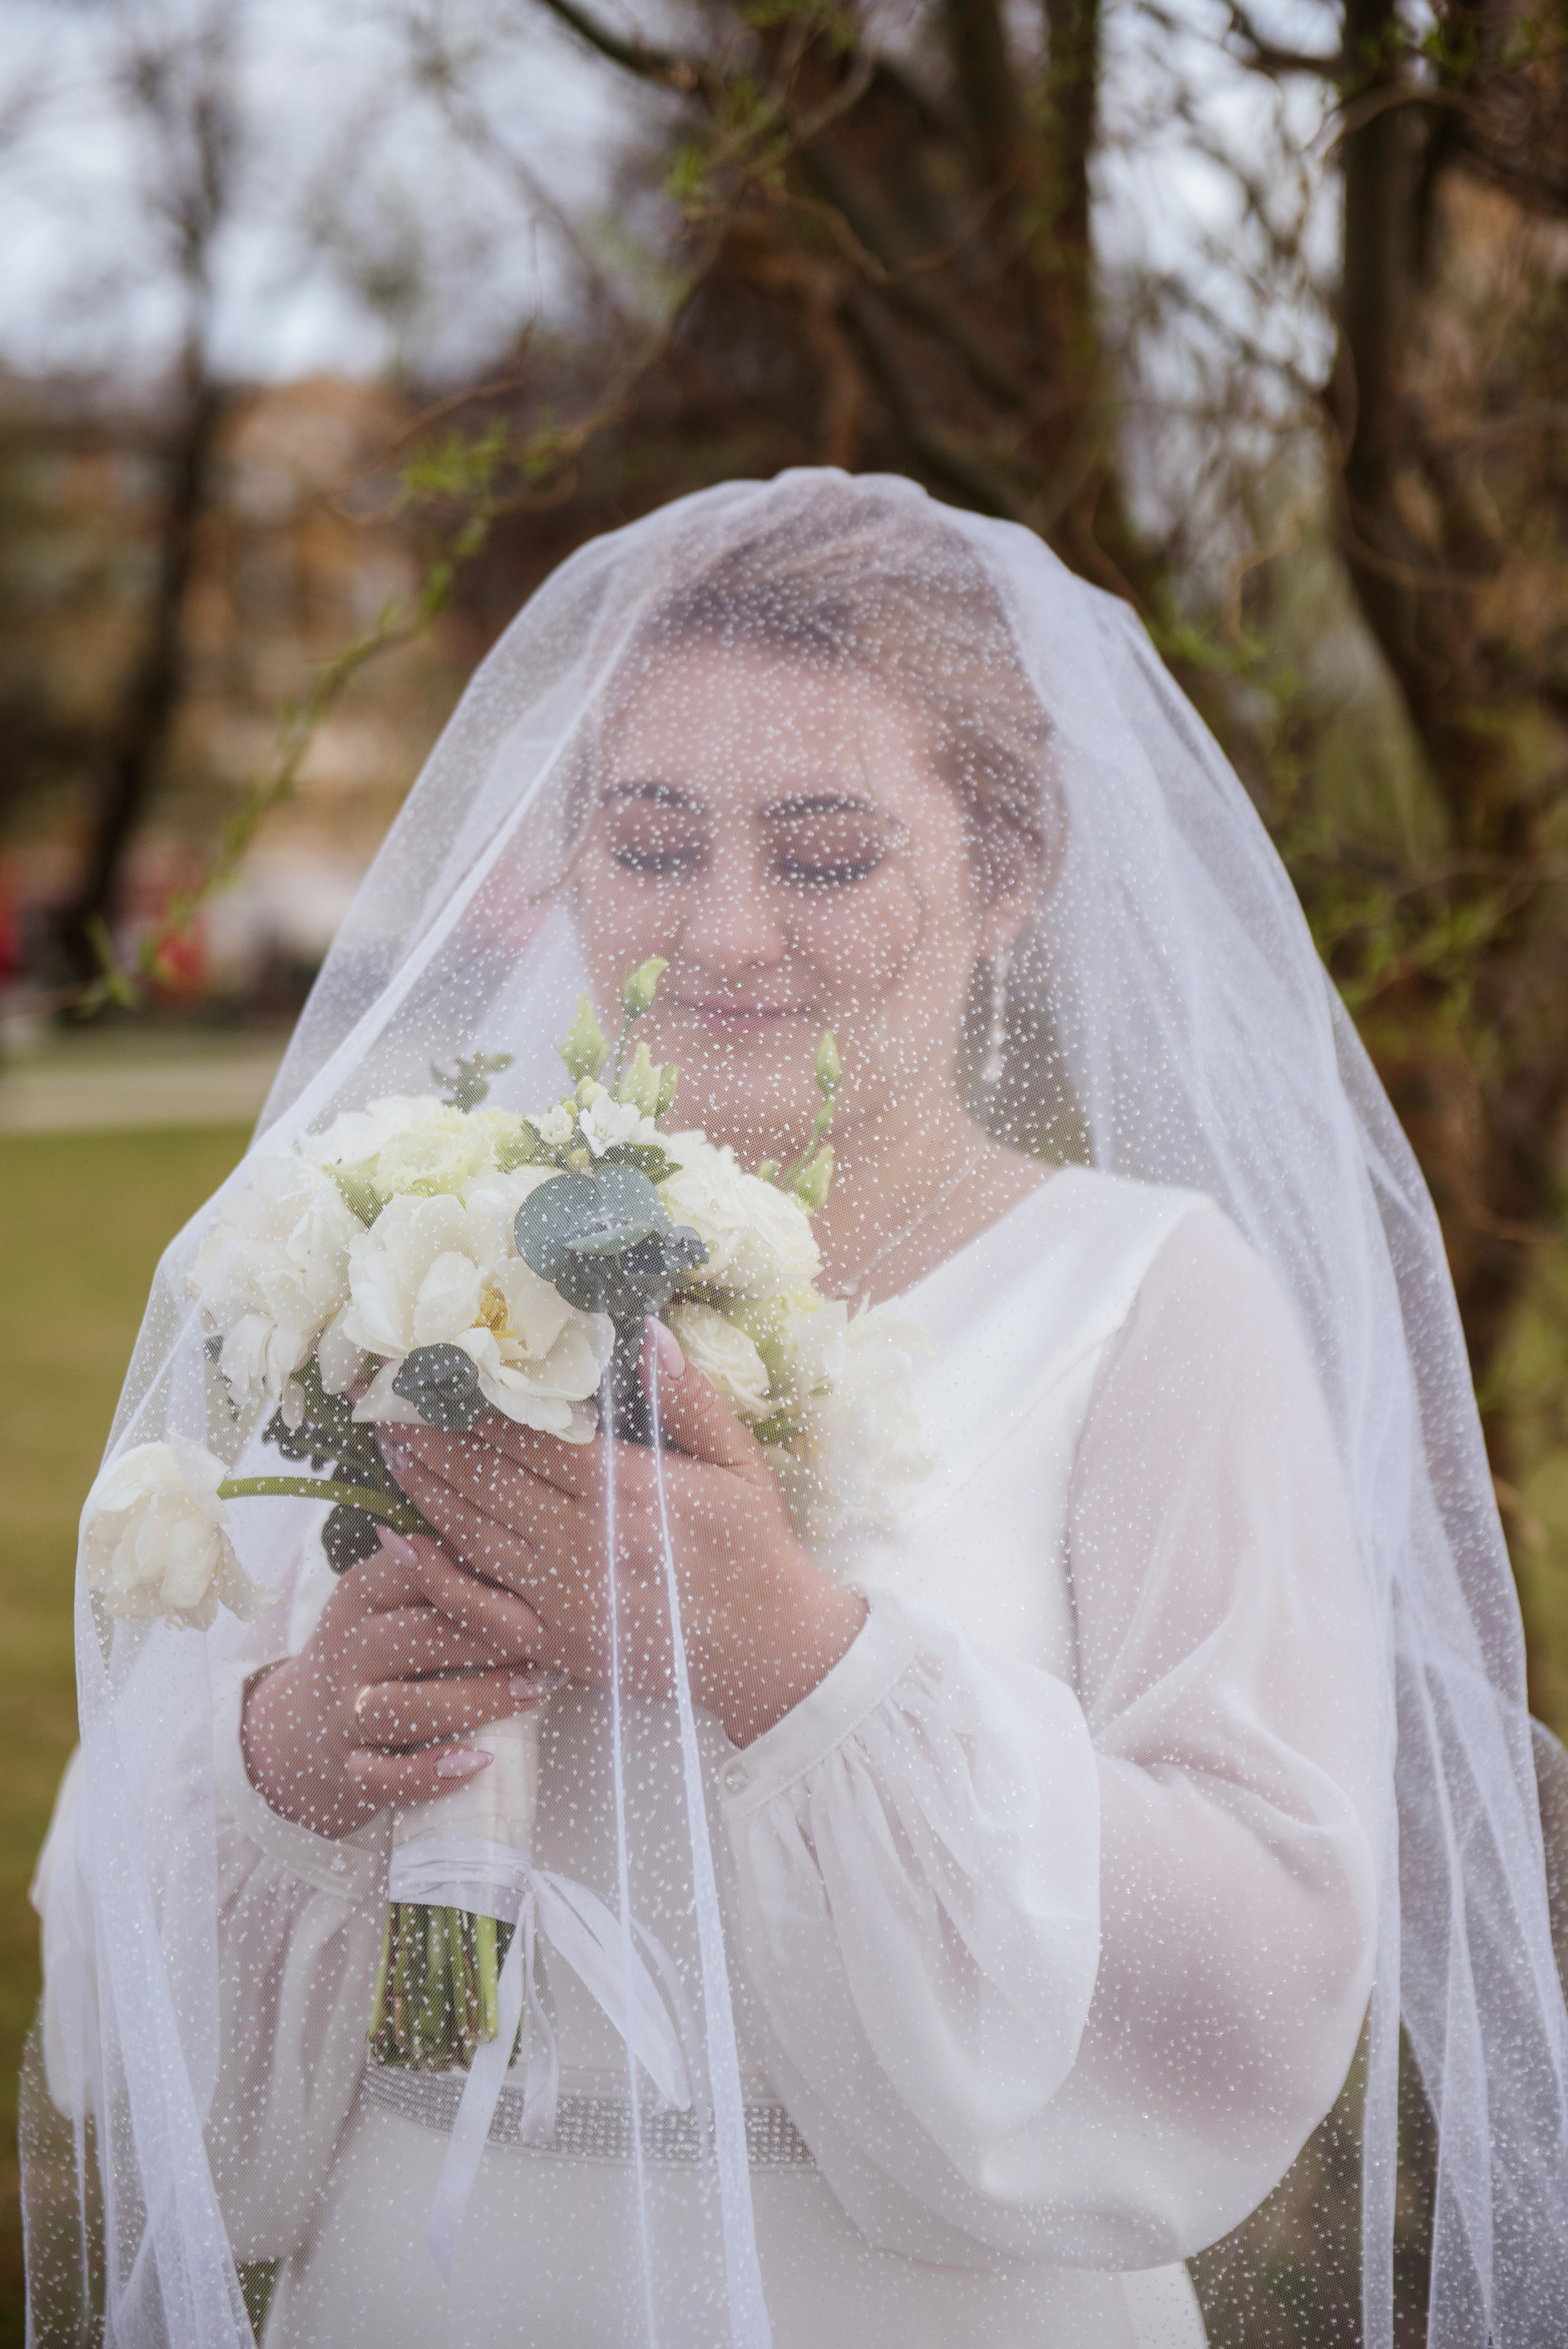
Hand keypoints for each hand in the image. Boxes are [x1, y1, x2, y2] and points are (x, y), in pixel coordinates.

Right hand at [240, 1535, 559, 1838]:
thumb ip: (441, 1572)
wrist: (302, 1725)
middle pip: (420, 1637)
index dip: (479, 1575)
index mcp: (360, 1595)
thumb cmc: (375, 1648)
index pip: (416, 1570)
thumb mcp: (389, 1598)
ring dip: (475, 1700)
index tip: (534, 1580)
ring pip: (404, 1708)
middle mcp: (347, 1649)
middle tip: (548, 1641)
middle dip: (490, 1638)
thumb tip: (523, 1545)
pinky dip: (429, 1774)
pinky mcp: (349, 1768)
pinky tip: (479, 1761)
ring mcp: (344, 1713)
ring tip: (532, 1691)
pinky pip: (383, 1778)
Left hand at [381, 1326, 865, 1748]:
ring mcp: (562, 1596)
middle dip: (433, 1437)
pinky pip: (477, 1608)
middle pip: (486, 1478)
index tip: (436, 1372)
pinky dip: (433, 1574)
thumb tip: (646, 1331)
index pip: (527, 1435)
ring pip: (472, 1534)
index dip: (474, 1404)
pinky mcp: (554, 1642)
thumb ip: (687, 1396)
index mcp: (624, 1486)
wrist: (773, 1648)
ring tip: (389, 1449)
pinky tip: (399, 1541)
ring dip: (424, 1489)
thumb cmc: (757, 1546)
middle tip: (388, 1402)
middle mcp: (580, 1539)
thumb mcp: (738, 1458)